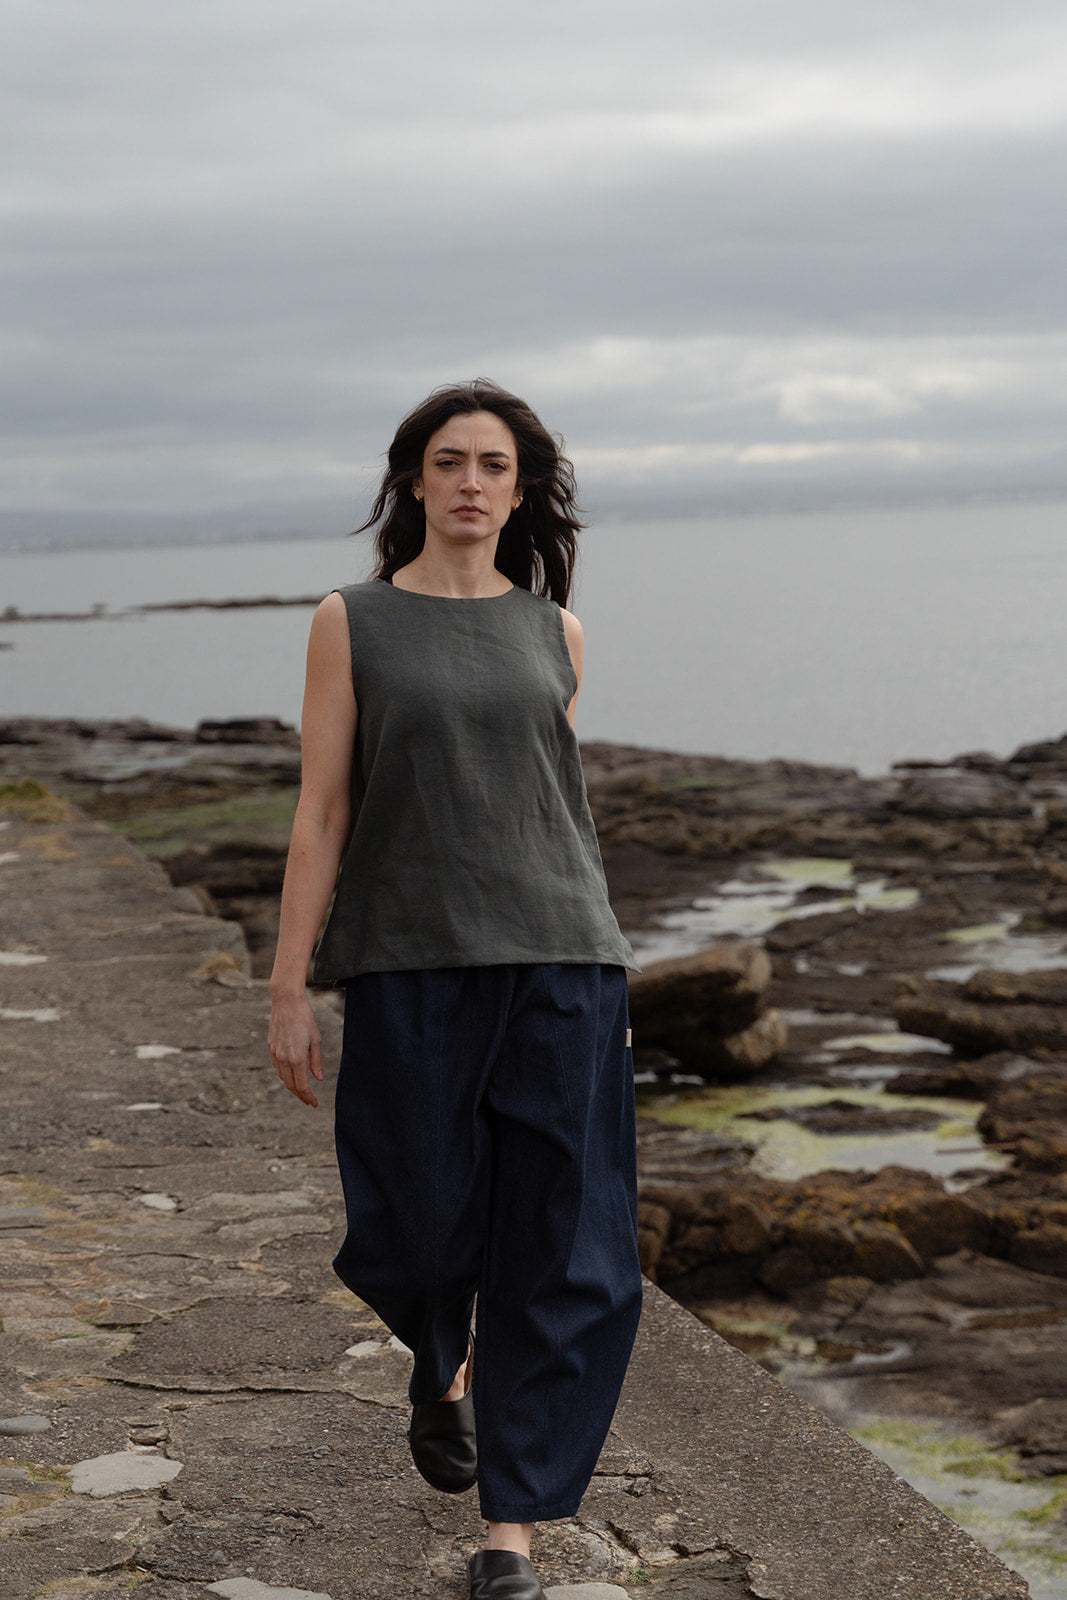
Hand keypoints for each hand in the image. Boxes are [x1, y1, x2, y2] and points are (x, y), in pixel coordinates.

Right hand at [268, 992, 324, 1107]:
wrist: (286, 1001)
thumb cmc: (305, 1018)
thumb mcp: (316, 1039)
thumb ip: (316, 1061)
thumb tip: (318, 1078)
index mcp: (297, 1058)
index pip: (302, 1086)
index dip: (308, 1097)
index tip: (315, 1103)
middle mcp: (283, 1058)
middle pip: (291, 1085)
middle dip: (300, 1095)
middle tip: (309, 1100)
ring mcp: (275, 1053)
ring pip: (283, 1077)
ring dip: (292, 1086)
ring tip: (302, 1090)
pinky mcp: (270, 1047)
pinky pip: (277, 1067)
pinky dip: (285, 1074)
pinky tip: (292, 1074)